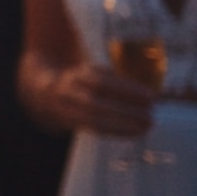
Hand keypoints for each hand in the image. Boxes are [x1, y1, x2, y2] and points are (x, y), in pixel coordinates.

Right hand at [25, 62, 154, 136]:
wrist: (43, 91)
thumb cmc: (79, 75)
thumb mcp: (89, 63)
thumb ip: (114, 66)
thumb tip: (153, 69)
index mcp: (74, 74)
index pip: (100, 81)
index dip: (125, 89)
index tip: (150, 95)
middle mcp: (68, 93)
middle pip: (96, 104)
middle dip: (125, 111)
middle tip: (151, 115)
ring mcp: (67, 110)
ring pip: (94, 120)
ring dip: (123, 125)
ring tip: (146, 126)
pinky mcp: (72, 124)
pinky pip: (94, 130)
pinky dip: (116, 132)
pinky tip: (135, 132)